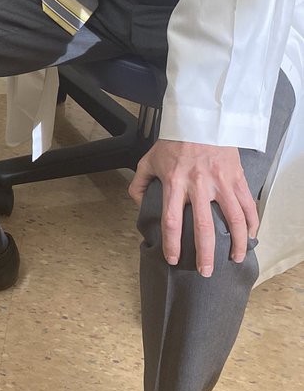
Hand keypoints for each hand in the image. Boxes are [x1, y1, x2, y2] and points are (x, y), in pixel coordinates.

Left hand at [129, 140, 258, 276]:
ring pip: (234, 219)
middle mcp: (199, 184)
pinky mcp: (237, 178)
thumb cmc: (174, 142)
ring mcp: (221, 182)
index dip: (172, 243)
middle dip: (205, 254)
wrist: (201, 119)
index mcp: (175, 181)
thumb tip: (139, 205)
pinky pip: (248, 205)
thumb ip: (140, 184)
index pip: (172, 220)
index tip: (172, 259)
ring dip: (237, 243)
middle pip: (204, 227)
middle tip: (206, 272)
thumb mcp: (149, 159)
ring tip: (234, 259)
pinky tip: (251, 237)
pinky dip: (252, 224)